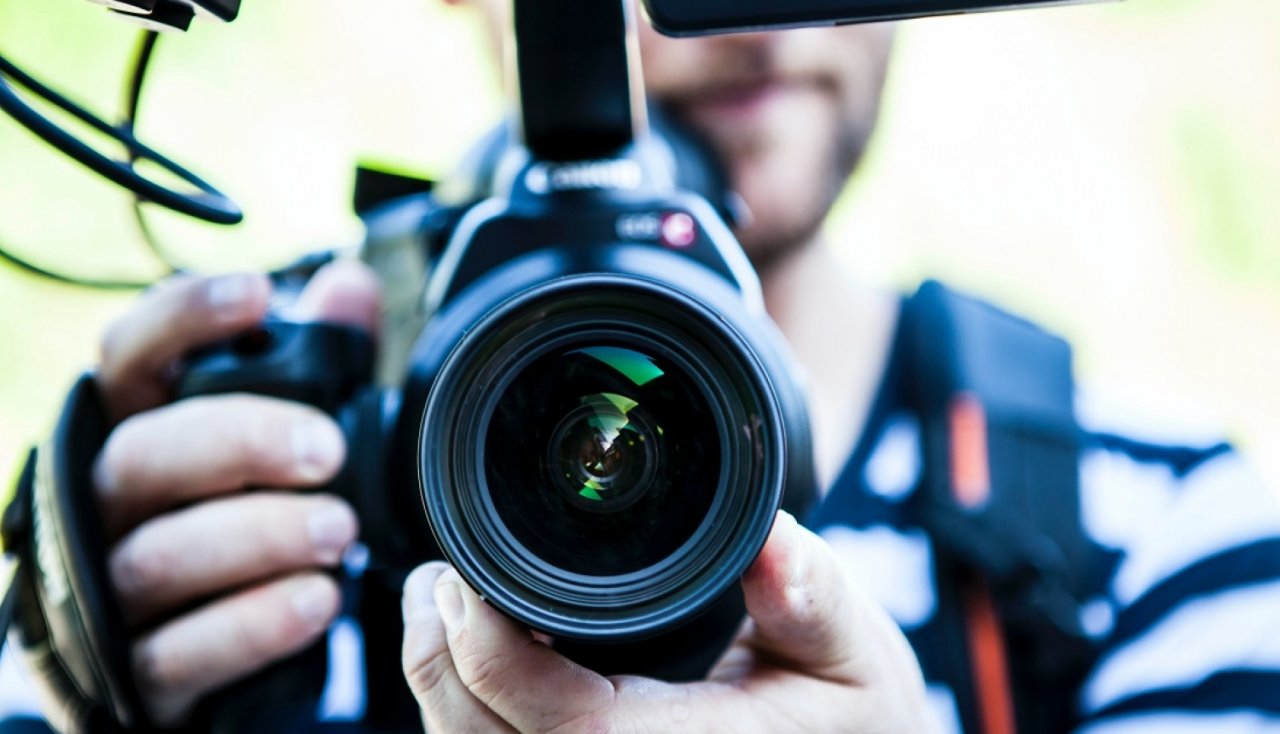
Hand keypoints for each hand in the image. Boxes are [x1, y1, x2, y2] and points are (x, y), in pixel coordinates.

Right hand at [91, 261, 379, 723]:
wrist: (201, 647)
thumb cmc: (239, 514)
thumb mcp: (279, 435)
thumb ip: (317, 363)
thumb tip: (350, 286)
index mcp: (139, 427)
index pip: (130, 355)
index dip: (182, 318)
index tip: (258, 296)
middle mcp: (108, 502)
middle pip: (143, 454)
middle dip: (240, 442)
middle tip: (326, 451)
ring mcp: (111, 590)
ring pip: (160, 555)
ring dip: (258, 537)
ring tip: (338, 530)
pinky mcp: (139, 670)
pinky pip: (180, 651)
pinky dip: (252, 625)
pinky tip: (315, 601)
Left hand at [401, 512, 939, 732]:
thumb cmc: (854, 726)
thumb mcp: (856, 656)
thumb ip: (813, 597)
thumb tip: (774, 535)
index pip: (559, 722)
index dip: (489, 650)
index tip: (466, 574)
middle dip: (437, 660)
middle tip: (435, 578)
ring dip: (442, 688)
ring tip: (439, 608)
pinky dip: (471, 716)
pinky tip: (475, 663)